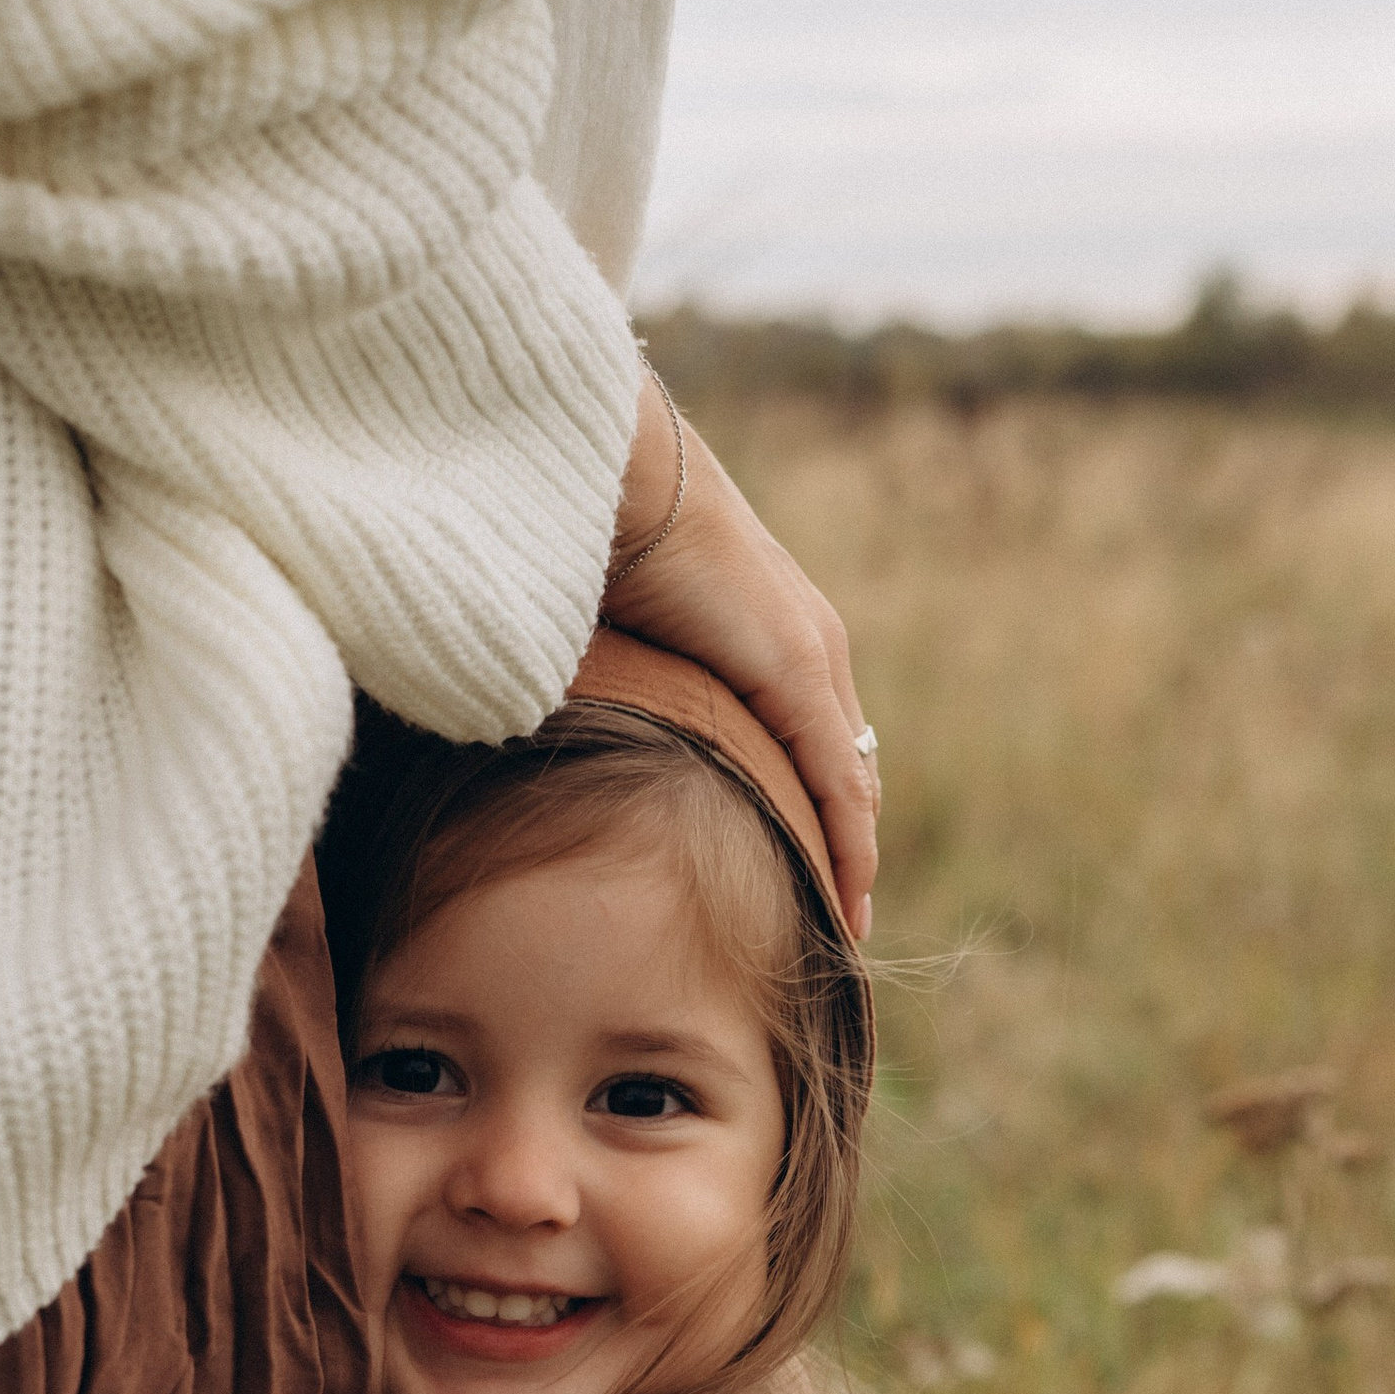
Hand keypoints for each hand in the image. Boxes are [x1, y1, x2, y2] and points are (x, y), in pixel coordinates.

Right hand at [601, 372, 878, 939]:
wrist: (610, 472)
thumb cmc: (588, 534)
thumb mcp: (604, 625)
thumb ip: (608, 673)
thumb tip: (544, 708)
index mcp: (765, 629)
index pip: (808, 733)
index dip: (811, 802)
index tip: (802, 865)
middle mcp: (807, 644)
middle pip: (842, 761)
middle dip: (840, 835)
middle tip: (832, 909)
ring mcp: (811, 656)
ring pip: (850, 780)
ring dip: (849, 852)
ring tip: (844, 920)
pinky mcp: (800, 670)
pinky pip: (840, 781)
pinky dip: (850, 844)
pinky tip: (850, 900)